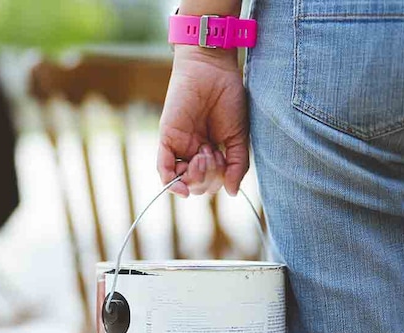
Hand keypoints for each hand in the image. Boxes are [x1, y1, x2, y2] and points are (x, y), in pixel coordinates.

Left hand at [157, 46, 248, 196]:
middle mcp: (193, 151)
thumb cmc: (229, 97)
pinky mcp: (167, 138)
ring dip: (196, 177)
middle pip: (198, 184)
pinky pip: (164, 168)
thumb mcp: (239, 136)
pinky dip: (171, 182)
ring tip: (205, 154)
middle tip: (214, 154)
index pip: (212, 181)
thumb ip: (237, 164)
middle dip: (209, 178)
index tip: (225, 159)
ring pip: (182, 180)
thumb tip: (232, 192)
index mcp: (212, 151)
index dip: (219, 179)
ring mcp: (179, 146)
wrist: (213, 70)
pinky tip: (181, 188)